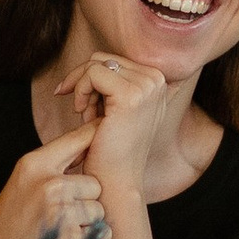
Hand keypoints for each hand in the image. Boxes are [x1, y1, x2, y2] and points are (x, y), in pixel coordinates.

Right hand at [0, 123, 107, 238]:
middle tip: (62, 211)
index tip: (107, 131)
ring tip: (60, 228)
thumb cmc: (10, 220)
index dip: (97, 134)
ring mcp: (61, 213)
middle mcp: (49, 185)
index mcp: (34, 165)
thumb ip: (54, 163)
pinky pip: (101, 233)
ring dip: (87, 222)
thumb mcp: (23, 180)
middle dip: (85, 198)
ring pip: (99, 210)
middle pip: (96, 183)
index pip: (79, 139)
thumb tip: (93, 141)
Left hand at [58, 50, 179, 201]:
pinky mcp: (131, 94)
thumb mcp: (118, 108)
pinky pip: (92, 73)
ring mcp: (147, 86)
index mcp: (158, 81)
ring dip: (82, 89)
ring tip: (86, 116)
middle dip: (85, 83)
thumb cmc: (112, 148)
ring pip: (96, 64)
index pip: (113, 60)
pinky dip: (80, 91)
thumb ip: (116, 82)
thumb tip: (95, 60)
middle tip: (84, 113)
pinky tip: (84, 115)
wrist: (117, 180)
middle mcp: (157, 79)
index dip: (92, 80)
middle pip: (103, 58)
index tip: (83, 105)